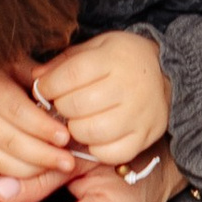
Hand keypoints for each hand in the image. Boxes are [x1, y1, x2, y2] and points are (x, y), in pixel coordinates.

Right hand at [0, 45, 76, 187]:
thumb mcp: (12, 62)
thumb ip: (37, 79)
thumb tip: (65, 95)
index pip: (16, 111)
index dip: (41, 127)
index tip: (65, 136)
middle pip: (9, 141)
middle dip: (42, 155)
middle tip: (69, 161)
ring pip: (0, 161)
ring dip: (32, 169)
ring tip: (57, 168)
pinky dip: (16, 176)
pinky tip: (37, 173)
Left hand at [28, 28, 168, 171]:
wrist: (165, 73)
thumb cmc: (120, 60)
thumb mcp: (94, 48)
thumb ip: (63, 63)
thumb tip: (36, 78)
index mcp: (114, 58)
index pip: (70, 75)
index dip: (49, 85)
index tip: (44, 89)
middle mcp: (129, 86)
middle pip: (77, 106)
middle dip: (61, 107)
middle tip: (63, 105)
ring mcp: (139, 114)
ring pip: (90, 132)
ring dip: (75, 129)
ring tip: (77, 121)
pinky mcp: (145, 137)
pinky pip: (111, 153)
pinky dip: (96, 148)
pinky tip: (95, 136)